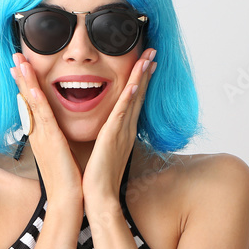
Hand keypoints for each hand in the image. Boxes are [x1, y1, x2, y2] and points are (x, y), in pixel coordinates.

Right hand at [11, 53, 82, 205]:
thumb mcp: (61, 154)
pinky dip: (36, 102)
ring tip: (20, 62)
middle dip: (21, 77)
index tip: (21, 68)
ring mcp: (42, 137)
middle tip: (15, 57)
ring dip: (25, 81)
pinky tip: (32, 89)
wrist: (68, 201)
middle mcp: (38, 134)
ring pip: (31, 104)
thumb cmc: (68, 181)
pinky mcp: (51, 142)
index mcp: (42, 135)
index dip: (26, 85)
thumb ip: (57, 140)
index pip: (31, 105)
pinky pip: (42, 118)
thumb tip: (57, 131)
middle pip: (26, 99)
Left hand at [82, 48, 156, 212]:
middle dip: (145, 72)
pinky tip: (134, 85)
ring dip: (140, 77)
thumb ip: (104, 137)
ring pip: (133, 99)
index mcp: (121, 131)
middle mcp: (125, 129)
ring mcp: (121, 132)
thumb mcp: (102, 150)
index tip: (145, 62)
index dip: (139, 80)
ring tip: (148, 58)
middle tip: (152, 51)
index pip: (133, 100)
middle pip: (138, 94)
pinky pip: (122, 114)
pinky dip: (129, 99)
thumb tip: (103, 129)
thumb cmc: (97, 178)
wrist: (97, 197)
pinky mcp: (112, 138)